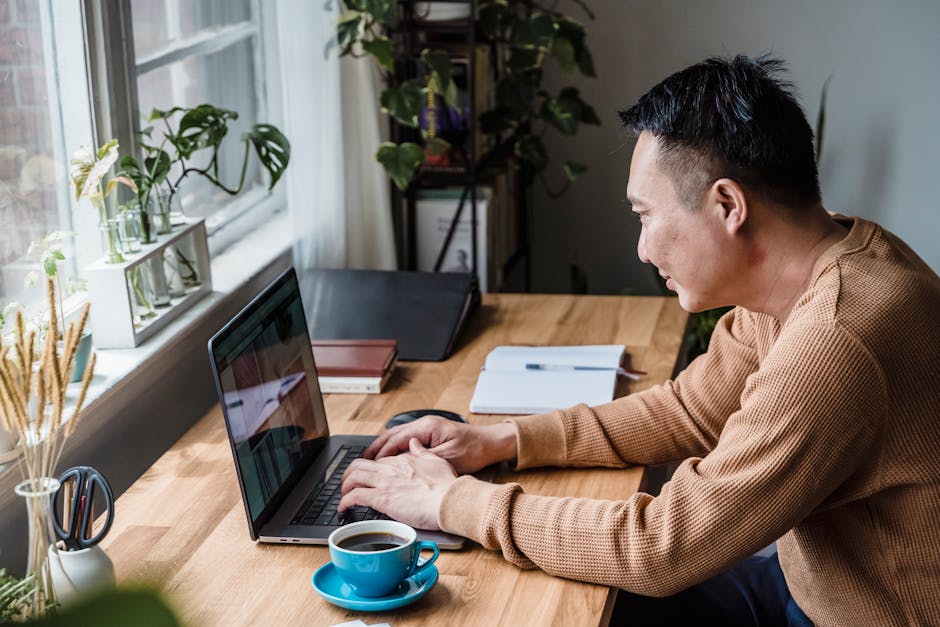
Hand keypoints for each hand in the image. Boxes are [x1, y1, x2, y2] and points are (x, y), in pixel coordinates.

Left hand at [339, 439, 457, 529]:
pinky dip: (345, 501)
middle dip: (349, 474)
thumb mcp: (437, 461)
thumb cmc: (447, 486)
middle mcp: (390, 468)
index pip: (379, 462)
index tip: (370, 477)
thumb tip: (414, 444)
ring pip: (353, 477)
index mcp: (403, 460)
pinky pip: (354, 496)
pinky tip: (343, 507)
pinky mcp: (380, 498)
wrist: (448, 500)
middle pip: (360, 465)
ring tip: (342, 494)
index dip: (372, 469)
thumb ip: (422, 452)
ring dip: (344, 485)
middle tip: (347, 483)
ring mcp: (384, 482)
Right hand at [364, 415, 516, 474]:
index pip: (396, 440)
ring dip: (382, 449)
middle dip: (375, 450)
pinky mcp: (429, 436)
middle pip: (391, 436)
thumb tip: (403, 462)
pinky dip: (394, 449)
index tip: (369, 466)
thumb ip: (424, 458)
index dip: (381, 454)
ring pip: (396, 437)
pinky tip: (389, 461)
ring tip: (368, 463)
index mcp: (427, 427)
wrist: (491, 444)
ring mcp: (426, 429)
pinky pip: (405, 441)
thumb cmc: (474, 450)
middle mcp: (423, 425)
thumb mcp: (448, 458)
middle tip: (361, 464)